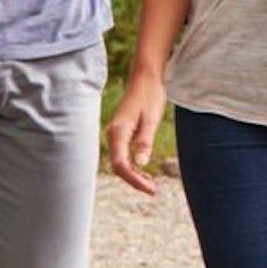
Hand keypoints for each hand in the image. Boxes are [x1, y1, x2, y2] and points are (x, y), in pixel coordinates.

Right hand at [107, 73, 167, 195]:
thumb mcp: (151, 119)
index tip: (150, 189)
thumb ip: (144, 141)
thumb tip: (140, 164)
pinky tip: (145, 171)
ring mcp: (115, 134)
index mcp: (118, 132)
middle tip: (153, 190)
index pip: (121, 164)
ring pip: (120, 162)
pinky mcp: (121, 133)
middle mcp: (113, 134)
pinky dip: (133, 165)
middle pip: (118, 166)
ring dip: (134, 174)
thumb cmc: (150, 95)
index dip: (134, 180)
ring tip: (151, 184)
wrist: (146, 78)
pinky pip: (123, 155)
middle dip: (134, 180)